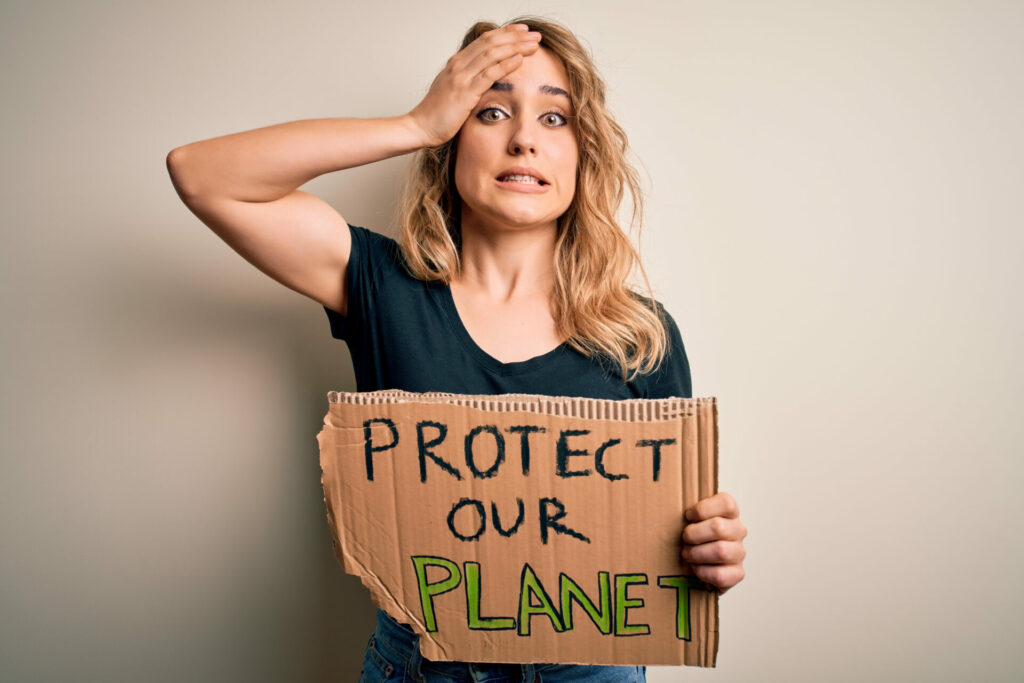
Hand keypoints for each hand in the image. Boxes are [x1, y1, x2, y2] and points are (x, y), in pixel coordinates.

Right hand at [407, 24, 541, 147]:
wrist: (420, 127)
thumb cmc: (437, 114)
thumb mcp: (452, 91)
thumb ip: (467, 81)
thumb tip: (485, 78)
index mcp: (456, 63)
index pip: (484, 41)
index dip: (505, 34)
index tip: (523, 31)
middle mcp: (459, 65)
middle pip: (491, 42)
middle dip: (515, 36)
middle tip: (535, 34)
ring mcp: (461, 77)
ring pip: (492, 53)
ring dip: (515, 47)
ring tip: (533, 44)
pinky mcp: (465, 91)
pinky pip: (489, 74)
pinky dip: (506, 65)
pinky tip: (520, 59)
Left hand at [681, 492, 746, 593]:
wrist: (698, 563)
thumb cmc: (692, 536)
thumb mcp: (689, 517)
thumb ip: (685, 508)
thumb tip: (662, 496)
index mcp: (729, 512)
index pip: (726, 503)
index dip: (702, 509)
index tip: (688, 516)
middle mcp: (738, 530)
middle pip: (718, 527)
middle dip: (693, 534)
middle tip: (684, 538)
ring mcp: (739, 552)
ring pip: (720, 551)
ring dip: (696, 554)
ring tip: (687, 554)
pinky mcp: (737, 573)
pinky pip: (720, 574)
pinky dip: (702, 572)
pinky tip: (695, 568)